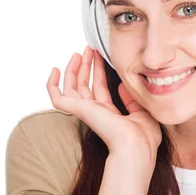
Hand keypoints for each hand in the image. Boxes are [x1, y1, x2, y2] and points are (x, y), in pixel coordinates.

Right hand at [47, 45, 161, 168]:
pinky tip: (55, 70)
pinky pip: (57, 98)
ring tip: (79, 52)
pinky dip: (52, 85)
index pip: (100, 89)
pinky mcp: (78, 110)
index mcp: (110, 115)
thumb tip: (123, 84)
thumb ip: (131, 99)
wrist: (135, 145)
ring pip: (71, 88)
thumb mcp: (142, 112)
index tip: (101, 56)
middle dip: (87, 66)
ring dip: (74, 69)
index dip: (100, 72)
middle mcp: (95, 113)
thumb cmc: (143, 137)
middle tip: (90, 49)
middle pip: (85, 85)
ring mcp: (85, 112)